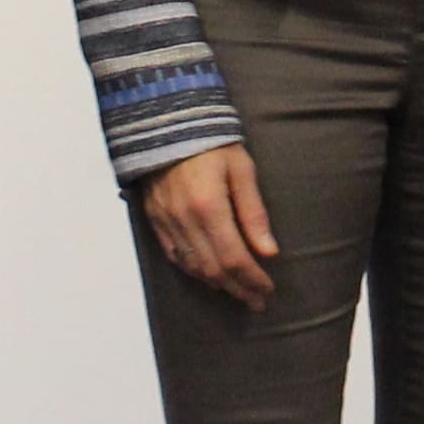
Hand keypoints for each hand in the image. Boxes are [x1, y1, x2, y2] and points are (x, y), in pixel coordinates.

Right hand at [142, 144, 278, 309]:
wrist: (167, 122)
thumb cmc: (211, 141)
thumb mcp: (242, 169)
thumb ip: (254, 213)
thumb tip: (269, 252)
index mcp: (209, 207)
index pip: (234, 258)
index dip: (252, 278)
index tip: (268, 289)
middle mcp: (184, 219)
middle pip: (213, 270)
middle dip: (238, 289)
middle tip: (258, 301)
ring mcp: (166, 221)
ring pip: (192, 267)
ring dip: (218, 285)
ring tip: (239, 293)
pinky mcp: (154, 219)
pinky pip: (174, 256)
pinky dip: (193, 271)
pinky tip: (209, 276)